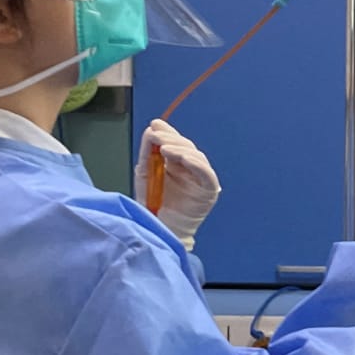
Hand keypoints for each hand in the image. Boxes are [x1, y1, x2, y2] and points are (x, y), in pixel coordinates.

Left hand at [136, 119, 220, 248]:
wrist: (159, 229)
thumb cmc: (152, 205)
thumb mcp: (145, 173)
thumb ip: (147, 152)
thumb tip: (151, 129)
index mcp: (176, 163)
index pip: (175, 143)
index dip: (167, 132)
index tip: (154, 125)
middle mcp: (191, 169)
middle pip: (186, 147)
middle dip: (171, 139)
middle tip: (157, 136)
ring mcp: (201, 179)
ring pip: (197, 157)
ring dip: (181, 150)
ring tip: (164, 149)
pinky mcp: (209, 191)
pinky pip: (206, 174)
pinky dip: (196, 164)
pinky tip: (183, 158)